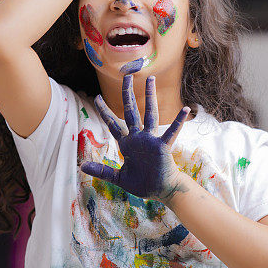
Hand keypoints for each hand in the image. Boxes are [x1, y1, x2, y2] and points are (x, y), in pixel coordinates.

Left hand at [80, 74, 189, 203]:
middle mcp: (138, 137)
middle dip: (127, 93)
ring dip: (150, 96)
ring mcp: (151, 140)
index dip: (104, 110)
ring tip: (151, 79)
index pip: (112, 123)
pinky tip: (185, 109)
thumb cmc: (142, 183)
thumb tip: (81, 166)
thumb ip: (102, 171)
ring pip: (149, 114)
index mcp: (127, 143)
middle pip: (130, 110)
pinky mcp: (162, 147)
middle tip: (126, 76)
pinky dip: (178, 121)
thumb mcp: (118, 177)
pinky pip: (171, 132)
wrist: (161, 191)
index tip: (96, 97)